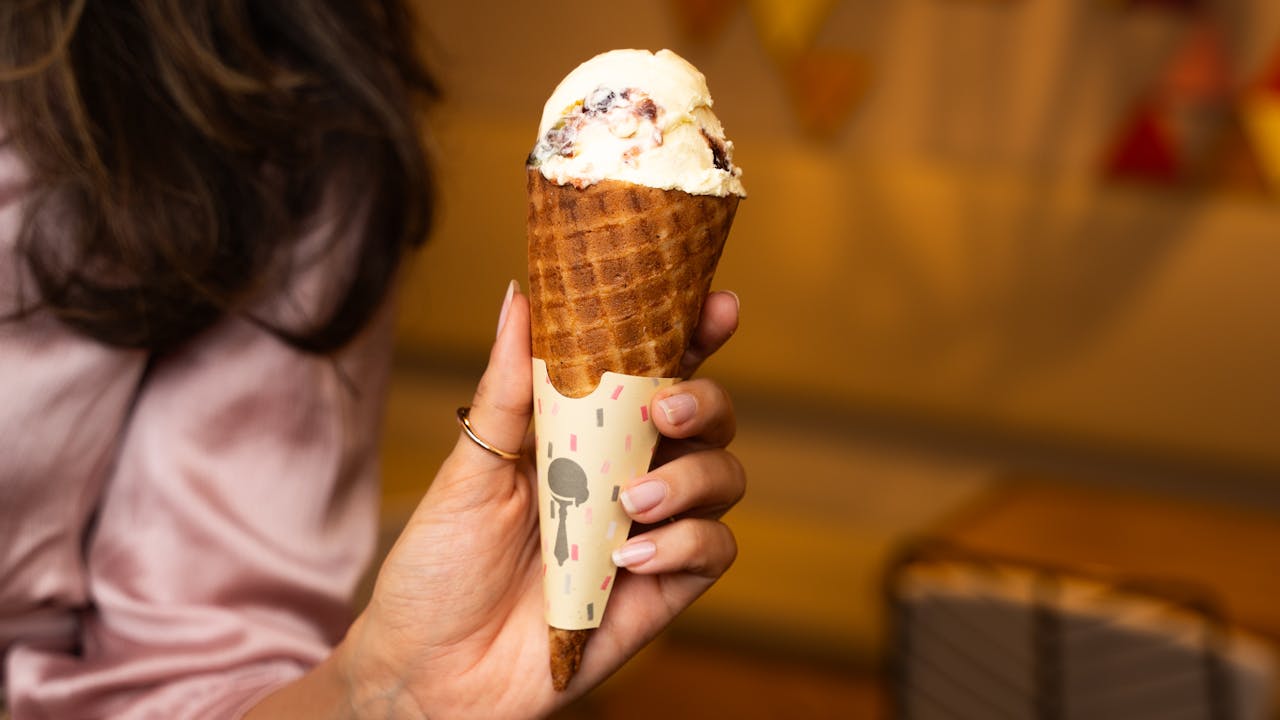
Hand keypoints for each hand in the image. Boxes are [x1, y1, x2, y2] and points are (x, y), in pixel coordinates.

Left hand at [340, 285, 743, 718]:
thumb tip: (521, 296)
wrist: (430, 672)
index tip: (718, 306)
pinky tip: (633, 553)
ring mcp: (650, 531)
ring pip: (724, 477)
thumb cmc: (441, 566)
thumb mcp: (470, 468)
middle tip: (663, 409)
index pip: (655, 370)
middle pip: (709, 417)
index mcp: (585, 432)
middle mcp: (627, 473)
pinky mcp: (662, 589)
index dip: (697, 333)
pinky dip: (686, 541)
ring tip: (630, 500)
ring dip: (692, 476)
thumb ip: (508, 386)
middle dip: (705, 400)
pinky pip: (714, 551)